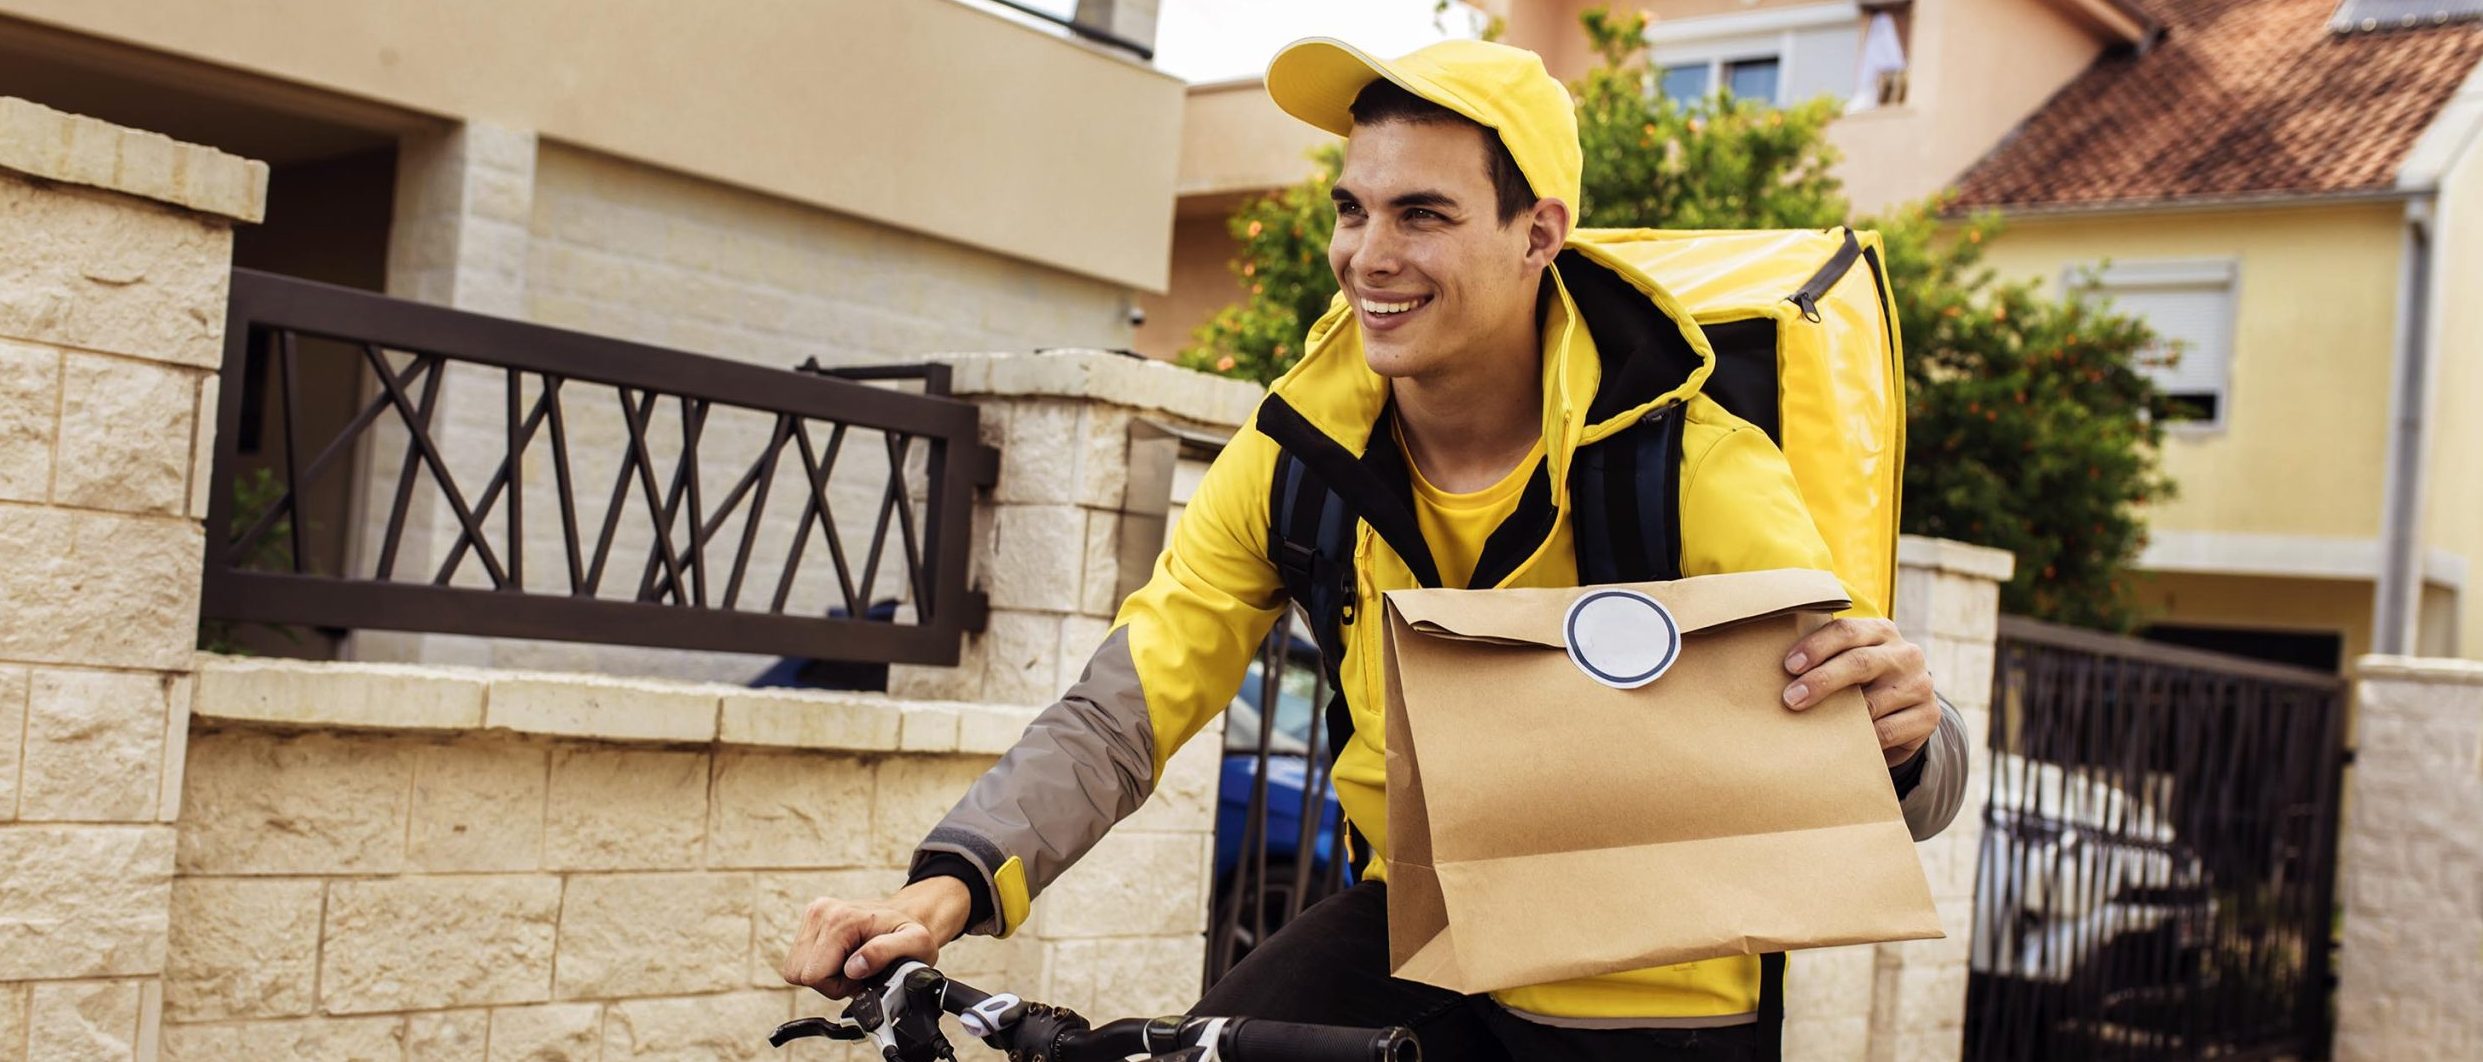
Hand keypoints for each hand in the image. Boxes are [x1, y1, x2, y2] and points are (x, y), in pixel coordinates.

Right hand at [781, 877, 971, 997]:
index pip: (814, 976)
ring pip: (796, 968)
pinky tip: (842, 957)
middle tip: (857, 971)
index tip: (861, 975)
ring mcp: (813, 913)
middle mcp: (821, 911)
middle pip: (799, 973)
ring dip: (823, 974)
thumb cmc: (910, 932)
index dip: (838, 986)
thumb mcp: (915, 944)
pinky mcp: (810, 920)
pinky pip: (799, 960)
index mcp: (841, 919)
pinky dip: (820, 966)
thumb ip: (885, 953)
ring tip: (851, 964)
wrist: (907, 914)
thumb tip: (853, 967)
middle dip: (828, 981)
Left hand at [1780, 617, 1937, 765]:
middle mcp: (1905, 654)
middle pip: (1860, 663)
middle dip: (1822, 681)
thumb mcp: (1850, 660)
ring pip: (1873, 703)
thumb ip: (1825, 656)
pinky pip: (1887, 731)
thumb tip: (1771, 667)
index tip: (1788, 666)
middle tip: (1790, 699)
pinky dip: (1861, 739)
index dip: (1816, 647)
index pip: (1847, 631)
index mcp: (1881, 631)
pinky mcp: (1928, 716)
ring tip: (1810, 727)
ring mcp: (1920, 685)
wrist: (1908, 710)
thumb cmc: (1863, 681)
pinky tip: (1840, 743)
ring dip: (1838, 717)